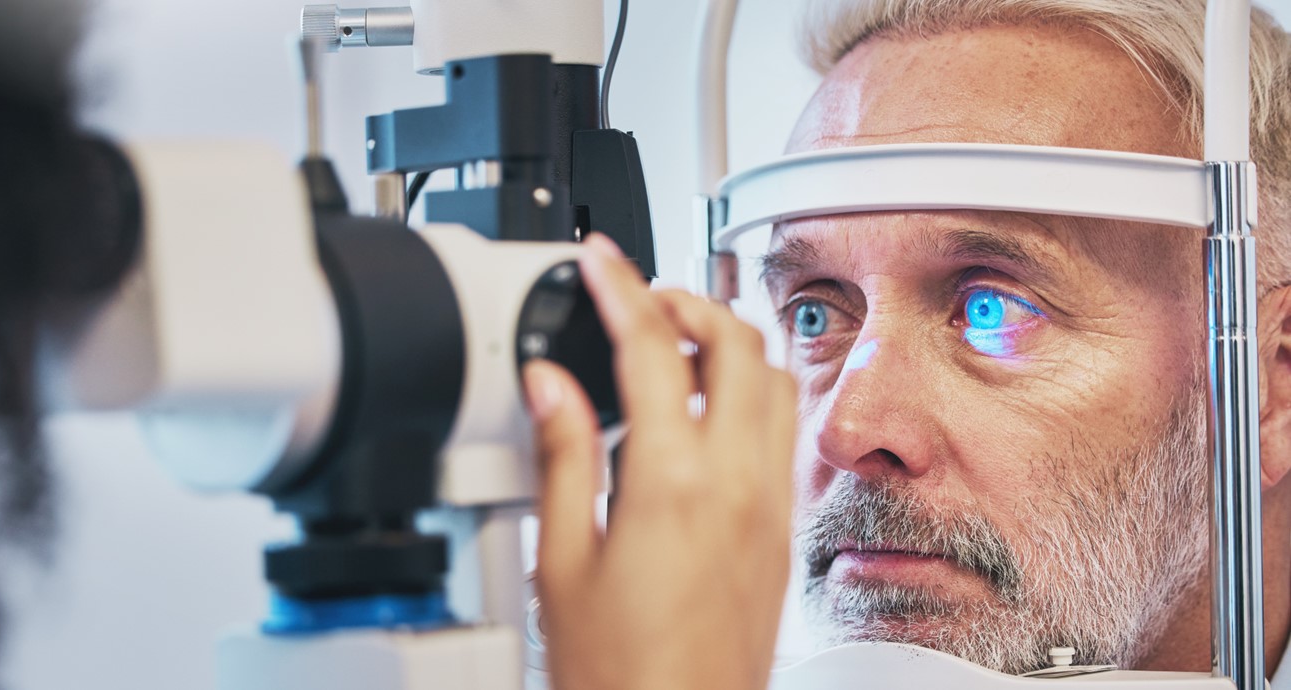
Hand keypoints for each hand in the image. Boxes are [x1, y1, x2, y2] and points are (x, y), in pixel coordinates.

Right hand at [523, 234, 798, 689]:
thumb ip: (560, 456)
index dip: (620, 286)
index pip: (651, 345)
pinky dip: (750, 392)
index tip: (600, 260)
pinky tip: (707, 410)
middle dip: (688, 297)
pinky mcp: (783, 531)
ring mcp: (770, 505)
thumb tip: (549, 385)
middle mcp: (737, 482)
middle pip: (737, 342)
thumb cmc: (619, 673)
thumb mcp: (559, 561)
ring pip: (775, 378)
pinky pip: (782, 430)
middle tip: (639, 297)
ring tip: (675, 342)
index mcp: (671, 482)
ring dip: (729, 341)